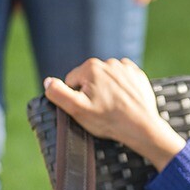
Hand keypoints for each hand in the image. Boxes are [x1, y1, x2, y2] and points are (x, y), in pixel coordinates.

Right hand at [44, 58, 185, 170]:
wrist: (141, 126)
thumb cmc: (108, 119)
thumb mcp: (76, 109)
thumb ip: (57, 93)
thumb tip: (48, 81)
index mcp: (91, 67)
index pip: (71, 81)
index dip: (76, 97)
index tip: (88, 107)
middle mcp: (109, 62)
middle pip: (89, 79)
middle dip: (91, 93)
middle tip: (101, 109)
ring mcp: (126, 68)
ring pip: (105, 80)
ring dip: (106, 90)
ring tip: (113, 106)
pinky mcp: (138, 76)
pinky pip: (122, 80)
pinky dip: (120, 89)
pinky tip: (123, 100)